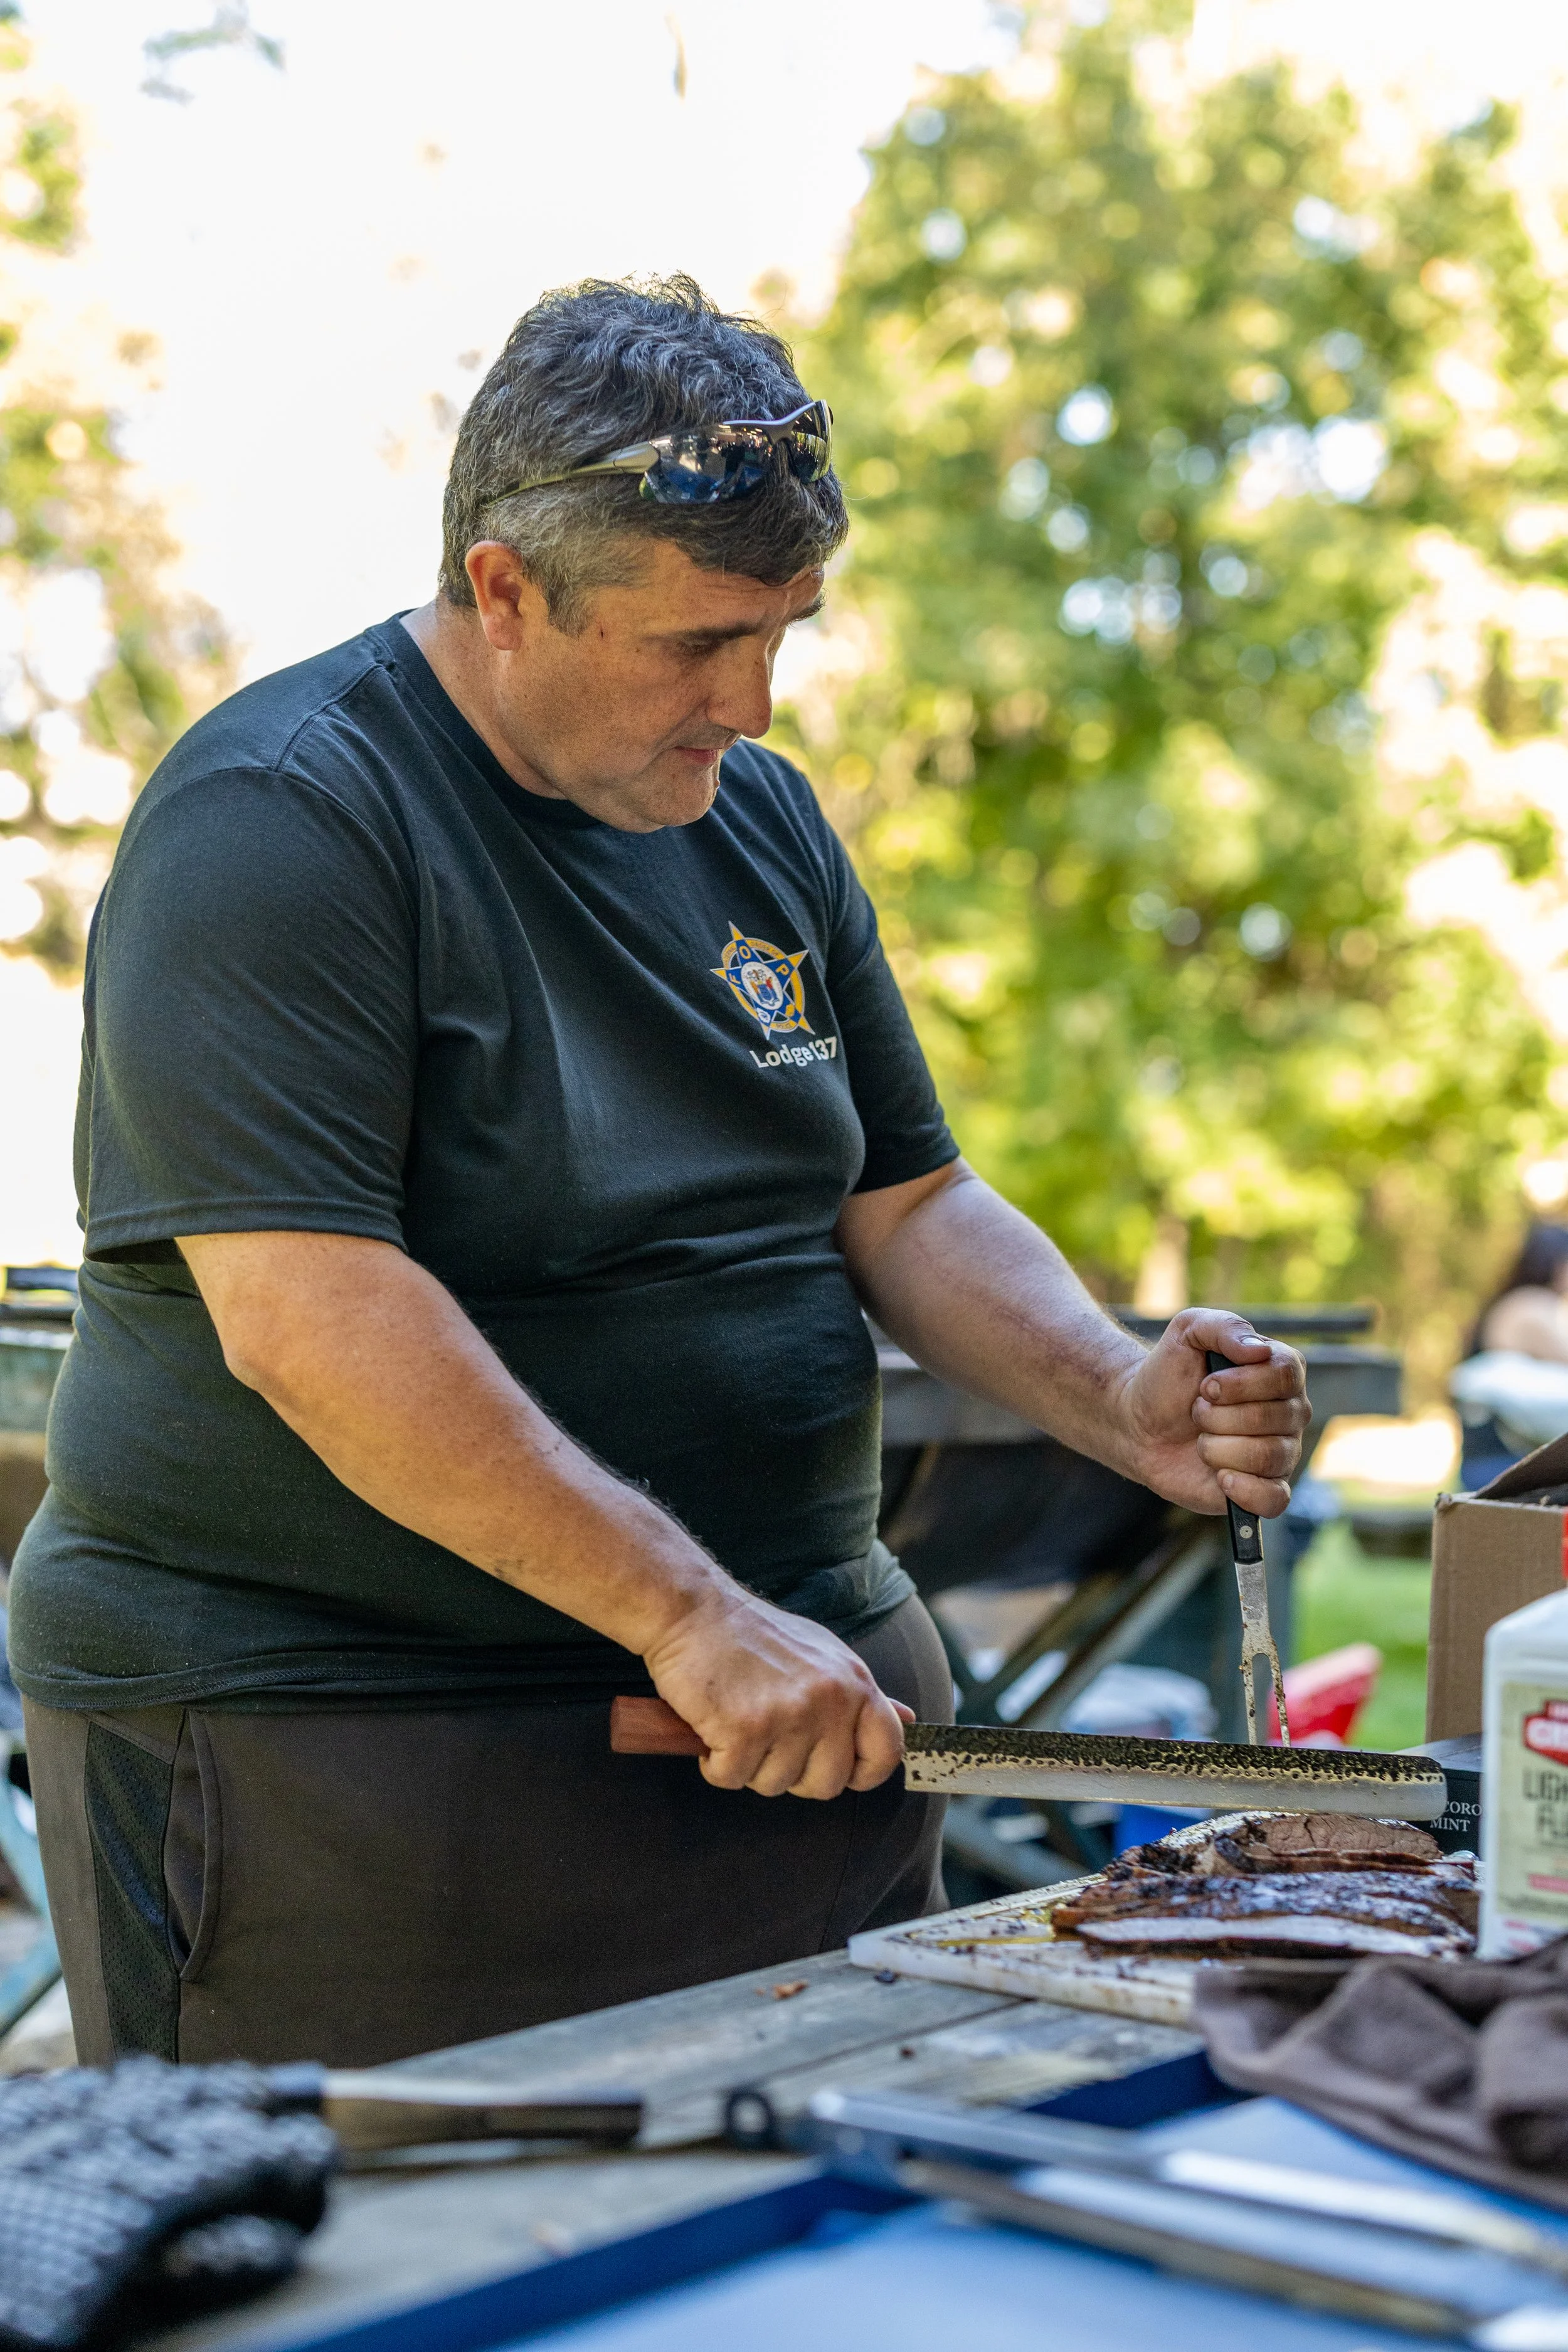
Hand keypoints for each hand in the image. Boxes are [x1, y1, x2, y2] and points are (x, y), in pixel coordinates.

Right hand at [640, 1588, 913, 1800]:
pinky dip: (715, 1763)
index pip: (887, 1752)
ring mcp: (789, 1716)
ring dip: (748, 1764)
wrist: (691, 1609)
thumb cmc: (752, 1636)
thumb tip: (909, 1720)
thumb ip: (860, 1695)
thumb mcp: (822, 1655)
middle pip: (827, 1784)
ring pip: (775, 1784)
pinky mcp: (745, 1730)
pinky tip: (711, 1725)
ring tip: (735, 1718)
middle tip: (765, 1738)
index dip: (863, 1773)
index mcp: (854, 1682)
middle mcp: (830, 1700)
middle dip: (792, 1773)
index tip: (833, 1769)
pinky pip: (732, 1778)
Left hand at [1115, 1309, 1308, 1518]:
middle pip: (1274, 1419)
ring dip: (1218, 1448)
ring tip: (1201, 1440)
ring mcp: (1281, 1452)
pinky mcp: (1264, 1489)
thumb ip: (1224, 1327)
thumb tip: (1260, 1350)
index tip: (1205, 1386)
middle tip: (1196, 1411)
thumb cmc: (1168, 1374)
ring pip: (1268, 1457)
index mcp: (1281, 1371)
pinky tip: (1220, 1477)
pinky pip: (1275, 1499)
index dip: (1240, 1384)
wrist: (1139, 1422)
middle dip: (1218, 1417)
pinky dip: (1244, 1490)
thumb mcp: (1188, 1331)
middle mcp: (1290, 1412)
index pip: (1285, 1375)